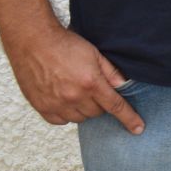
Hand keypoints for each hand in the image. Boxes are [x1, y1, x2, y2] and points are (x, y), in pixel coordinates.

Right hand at [5, 22, 143, 133]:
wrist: (32, 41)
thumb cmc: (64, 44)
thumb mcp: (94, 53)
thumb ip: (111, 72)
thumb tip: (124, 86)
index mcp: (91, 83)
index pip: (115, 106)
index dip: (129, 118)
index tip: (138, 129)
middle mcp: (74, 96)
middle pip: (97, 113)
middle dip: (99, 104)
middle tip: (91, 89)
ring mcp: (56, 103)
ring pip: (79, 118)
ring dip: (82, 109)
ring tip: (76, 92)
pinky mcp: (41, 106)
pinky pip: (59, 121)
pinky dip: (65, 115)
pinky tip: (64, 101)